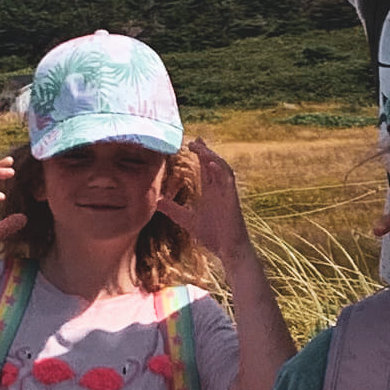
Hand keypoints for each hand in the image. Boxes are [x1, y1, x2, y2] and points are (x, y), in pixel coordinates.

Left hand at [165, 137, 250, 258]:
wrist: (228, 250)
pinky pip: (228, 181)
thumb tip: (157, 202)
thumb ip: (173, 210)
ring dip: (212, 156)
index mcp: (211, 192)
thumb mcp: (187, 220)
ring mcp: (227, 193)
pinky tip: (210, 163)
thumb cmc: (212, 236)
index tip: (191, 143)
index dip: (200, 154)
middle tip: (194, 139)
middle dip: (205, 150)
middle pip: (213, 163)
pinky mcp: (232, 199)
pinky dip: (221, 170)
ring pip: (222, 168)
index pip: (205, 168)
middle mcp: (220, 189)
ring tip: (200, 147)